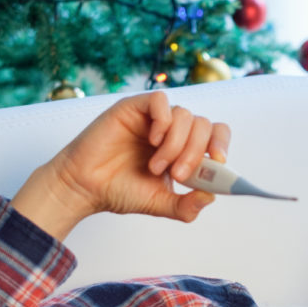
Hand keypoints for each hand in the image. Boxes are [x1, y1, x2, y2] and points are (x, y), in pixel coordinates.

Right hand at [11, 92, 230, 240]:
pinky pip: (161, 101)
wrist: (86, 187)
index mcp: (183, 149)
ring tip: (156, 166)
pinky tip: (152, 141)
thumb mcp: (160, 204)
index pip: (215, 134)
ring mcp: (154, 118)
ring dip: (176, 144)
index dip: (221, 144)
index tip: (219, 163)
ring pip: (185, 115)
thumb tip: (211, 197)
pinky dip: (163, 121)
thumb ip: (187, 206)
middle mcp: (172, 130)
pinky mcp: (135, 107)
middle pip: (204, 124)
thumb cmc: (120, 191)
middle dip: (196, 152)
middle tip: (179, 174)